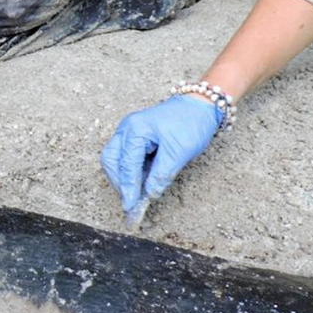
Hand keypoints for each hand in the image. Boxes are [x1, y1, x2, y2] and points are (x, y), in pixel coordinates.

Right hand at [100, 94, 222, 222]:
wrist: (201, 105)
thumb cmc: (191, 122)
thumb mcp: (179, 151)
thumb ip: (161, 174)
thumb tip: (149, 193)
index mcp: (135, 130)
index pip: (126, 165)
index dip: (128, 188)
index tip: (130, 207)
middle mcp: (127, 129)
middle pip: (111, 160)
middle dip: (119, 182)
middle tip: (130, 202)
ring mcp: (130, 131)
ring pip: (116, 159)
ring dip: (124, 177)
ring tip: (136, 194)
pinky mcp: (137, 136)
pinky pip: (127, 156)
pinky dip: (131, 171)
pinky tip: (141, 182)